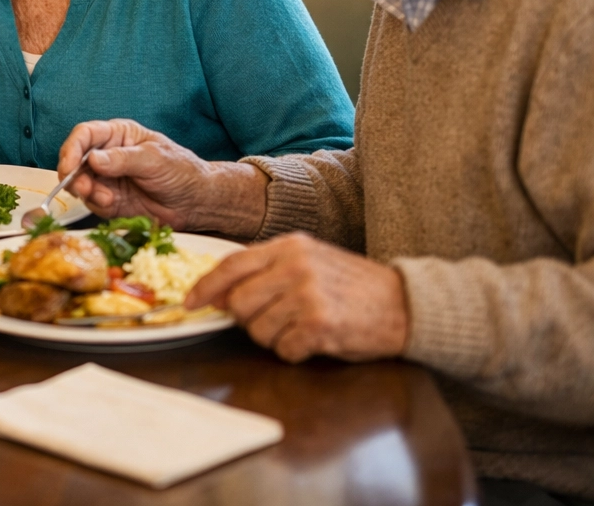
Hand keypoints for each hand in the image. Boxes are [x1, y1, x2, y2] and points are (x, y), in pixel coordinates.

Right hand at [57, 119, 267, 237]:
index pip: (85, 135)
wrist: (197, 203)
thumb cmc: (182, 171)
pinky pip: (91, 202)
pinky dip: (95, 203)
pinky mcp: (109, 201)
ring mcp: (106, 179)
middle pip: (75, 159)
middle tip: (81, 188)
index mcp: (118, 135)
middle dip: (73, 174)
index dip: (72, 148)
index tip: (69, 165)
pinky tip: (109, 203)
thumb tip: (93, 159)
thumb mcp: (155, 159)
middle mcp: (107, 155)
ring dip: (84, 191)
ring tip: (104, 197)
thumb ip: (123, 159)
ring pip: (79, 182)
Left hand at [186, 232, 408, 361]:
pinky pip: (283, 349)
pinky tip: (315, 340)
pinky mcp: (320, 324)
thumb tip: (223, 291)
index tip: (190, 302)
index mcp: (289, 246)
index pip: (232, 264)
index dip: (206, 287)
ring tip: (302, 328)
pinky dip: (295, 352)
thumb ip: (269, 269)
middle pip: (240, 302)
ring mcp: (307, 294)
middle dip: (249, 320)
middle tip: (275, 321)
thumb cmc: (354, 286)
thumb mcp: (311, 260)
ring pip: (258, 330)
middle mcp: (295, 266)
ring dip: (274, 338)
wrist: (406, 304)